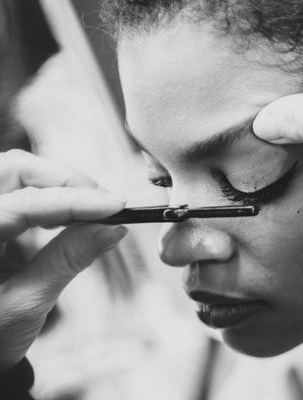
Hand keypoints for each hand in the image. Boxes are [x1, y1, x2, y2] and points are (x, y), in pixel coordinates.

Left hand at [0, 150, 126, 371]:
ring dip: (58, 185)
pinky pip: (17, 191)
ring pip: (17, 173)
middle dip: (64, 179)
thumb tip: (113, 230)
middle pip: (16, 169)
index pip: (26, 203)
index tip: (116, 208)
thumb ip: (67, 260)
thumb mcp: (26, 305)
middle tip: (105, 202)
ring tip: (93, 210)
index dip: (75, 200)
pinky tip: (70, 216)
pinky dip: (49, 197)